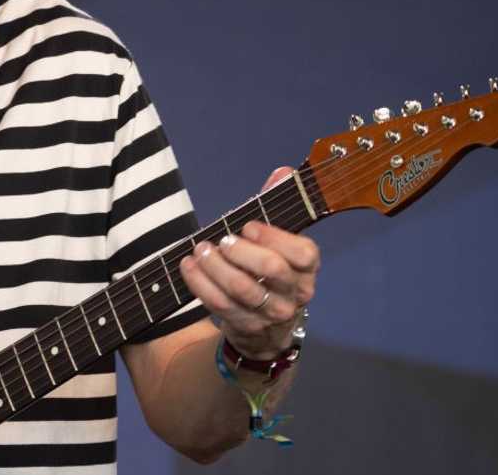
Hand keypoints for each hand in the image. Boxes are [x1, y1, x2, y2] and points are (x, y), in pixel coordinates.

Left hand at [179, 166, 319, 359]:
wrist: (268, 323)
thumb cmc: (268, 268)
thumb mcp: (276, 238)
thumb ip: (276, 205)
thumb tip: (282, 172)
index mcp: (307, 266)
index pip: (302, 252)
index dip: (274, 237)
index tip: (248, 226)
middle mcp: (296, 292)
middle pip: (271, 270)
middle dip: (240, 251)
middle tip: (221, 240)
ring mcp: (273, 313)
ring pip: (243, 290)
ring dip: (215, 267)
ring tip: (200, 250)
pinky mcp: (248, 326)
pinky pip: (221, 305)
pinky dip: (201, 284)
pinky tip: (189, 267)